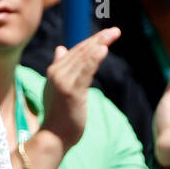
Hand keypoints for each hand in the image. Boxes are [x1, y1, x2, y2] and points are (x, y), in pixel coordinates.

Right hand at [40, 27, 120, 147]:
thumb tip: (61, 48)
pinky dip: (94, 60)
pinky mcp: (72, 92)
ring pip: (84, 59)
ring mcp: (64, 82)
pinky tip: (103, 50)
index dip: (91, 41)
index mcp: (55, 71)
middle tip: (115, 31)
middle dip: (99, 39)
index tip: (106, 35)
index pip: (75, 51)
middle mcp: (57, 73)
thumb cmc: (59, 116)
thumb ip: (61, 68)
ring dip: (99, 45)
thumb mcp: (57, 88)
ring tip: (113, 35)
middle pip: (81, 52)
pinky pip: (85, 73)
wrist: (54, 137)